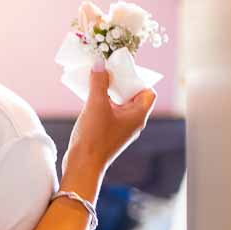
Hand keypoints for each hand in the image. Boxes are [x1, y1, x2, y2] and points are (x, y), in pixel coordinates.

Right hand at [63, 65, 156, 194]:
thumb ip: (98, 82)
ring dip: (110, 93)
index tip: (121, 71)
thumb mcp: (96, 105)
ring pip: (120, 105)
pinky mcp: (109, 134)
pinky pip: (110, 113)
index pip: (148, 92)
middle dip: (120, 84)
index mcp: (138, 115)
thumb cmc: (94, 138)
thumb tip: (99, 64)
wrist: (82, 165)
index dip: (137, 79)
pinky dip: (103, 104)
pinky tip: (89, 100)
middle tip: (106, 74)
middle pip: (133, 96)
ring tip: (96, 85)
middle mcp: (133, 122)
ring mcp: (121, 129)